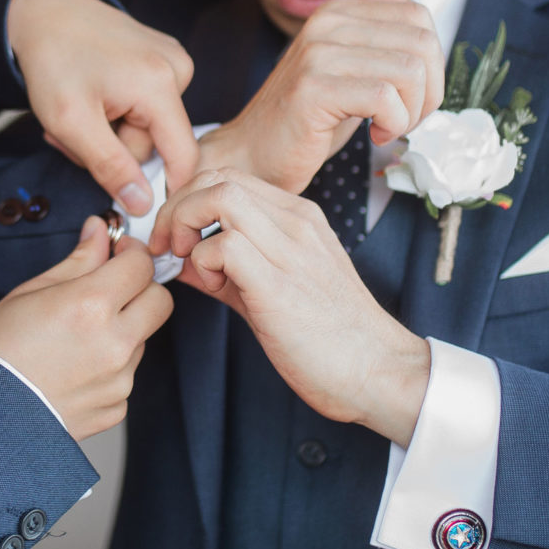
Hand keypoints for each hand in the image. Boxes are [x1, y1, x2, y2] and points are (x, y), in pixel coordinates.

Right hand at [0, 216, 174, 440]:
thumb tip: (99, 232)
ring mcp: (119, 380)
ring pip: (141, 340)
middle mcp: (114, 344)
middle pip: (160, 301)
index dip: (132, 253)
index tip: (119, 254)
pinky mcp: (116, 407)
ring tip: (76, 339)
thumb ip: (78, 261)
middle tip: (112, 289)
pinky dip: (108, 368)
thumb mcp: (32, 291)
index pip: (141, 265)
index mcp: (90, 305)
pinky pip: (125, 376)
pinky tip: (73, 369)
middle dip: (142, 289)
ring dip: (122, 330)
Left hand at [7, 0, 196, 215]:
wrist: (42, 11)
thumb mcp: (71, 122)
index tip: (134, 204)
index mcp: (161, 85)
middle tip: (72, 134)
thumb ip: (110, 166)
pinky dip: (115, 111)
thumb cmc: (52, 59)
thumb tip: (143, 204)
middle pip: (155, 144)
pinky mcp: (161, 57)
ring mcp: (171, 60)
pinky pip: (144, 106)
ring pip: (146, 127)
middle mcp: (177, 69)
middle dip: (113, 149)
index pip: (184, 158)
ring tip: (78, 110)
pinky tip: (92, 95)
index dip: (163, 189)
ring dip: (109, 131)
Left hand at [162, 169, 429, 443]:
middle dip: (177, 208)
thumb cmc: (331, 338)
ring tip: (191, 265)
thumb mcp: (274, 288)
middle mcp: (296, 223)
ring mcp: (291, 249)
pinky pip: (224, 245)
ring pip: (219, 197)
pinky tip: (213, 289)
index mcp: (298, 218)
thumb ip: (228, 270)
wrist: (379, 370)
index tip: (176, 237)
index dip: (189, 201)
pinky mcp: (279, 284)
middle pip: (218, 178)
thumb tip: (181, 261)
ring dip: (186, 227)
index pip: (229, 178)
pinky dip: (202, 262)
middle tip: (170, 247)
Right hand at [175, 0, 440, 227]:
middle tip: (402, 119)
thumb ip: (376, 22)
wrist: (253, 155)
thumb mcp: (350, 67)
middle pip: (422, 44)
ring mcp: (317, 53)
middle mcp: (326, 23)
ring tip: (386, 128)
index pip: (419, 18)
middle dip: (427, 93)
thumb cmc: (306, 120)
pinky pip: (383, 99)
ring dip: (410, 113)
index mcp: (338, 13)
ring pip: (409, 72)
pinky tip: (374, 135)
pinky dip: (392, 124)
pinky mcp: (312, 88)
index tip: (409, 97)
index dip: (431, 65)